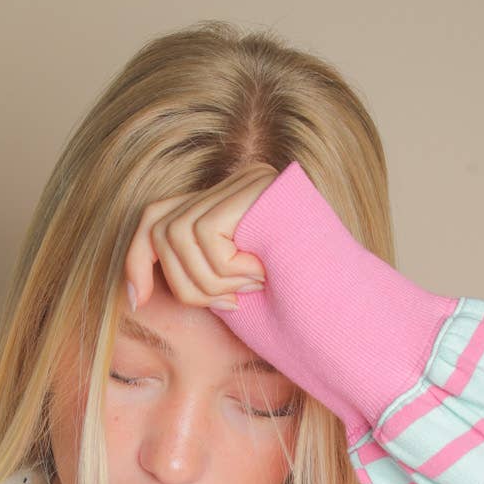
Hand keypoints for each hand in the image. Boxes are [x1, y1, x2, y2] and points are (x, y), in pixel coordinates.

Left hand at [122, 165, 280, 314]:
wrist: (347, 286)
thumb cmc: (289, 295)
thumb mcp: (232, 290)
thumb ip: (196, 279)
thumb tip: (136, 294)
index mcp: (221, 205)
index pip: (154, 217)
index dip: (136, 260)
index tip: (137, 301)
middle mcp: (229, 183)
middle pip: (161, 232)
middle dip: (185, 284)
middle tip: (229, 303)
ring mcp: (241, 179)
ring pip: (179, 237)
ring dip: (212, 281)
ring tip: (250, 288)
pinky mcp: (254, 184)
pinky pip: (207, 236)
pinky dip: (230, 268)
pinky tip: (261, 273)